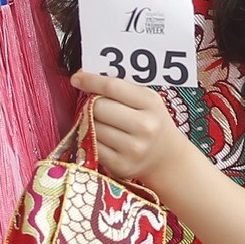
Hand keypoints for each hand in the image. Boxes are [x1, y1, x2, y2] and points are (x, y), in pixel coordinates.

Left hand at [71, 74, 197, 186]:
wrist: (167, 157)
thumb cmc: (151, 122)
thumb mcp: (147, 100)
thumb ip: (122, 88)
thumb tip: (86, 77)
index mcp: (150, 103)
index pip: (112, 87)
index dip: (91, 81)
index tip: (77, 78)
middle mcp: (144, 126)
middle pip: (99, 107)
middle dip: (91, 103)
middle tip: (94, 104)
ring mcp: (133, 148)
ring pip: (93, 127)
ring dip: (90, 122)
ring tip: (102, 123)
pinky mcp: (121, 165)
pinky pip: (92, 146)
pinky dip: (91, 139)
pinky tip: (101, 138)